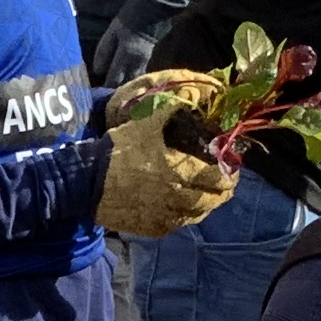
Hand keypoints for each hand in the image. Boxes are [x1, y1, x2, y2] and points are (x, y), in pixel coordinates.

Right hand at [95, 98, 235, 237]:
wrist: (87, 181)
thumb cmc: (118, 150)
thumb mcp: (144, 125)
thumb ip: (170, 111)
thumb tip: (191, 92)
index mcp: (180, 171)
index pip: (216, 177)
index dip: (229, 175)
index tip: (232, 170)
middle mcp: (177, 197)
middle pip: (211, 200)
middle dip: (222, 192)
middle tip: (225, 185)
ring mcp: (165, 216)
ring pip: (196, 215)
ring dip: (206, 206)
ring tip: (209, 197)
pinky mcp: (151, 228)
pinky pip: (177, 226)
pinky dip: (185, 217)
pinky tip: (185, 210)